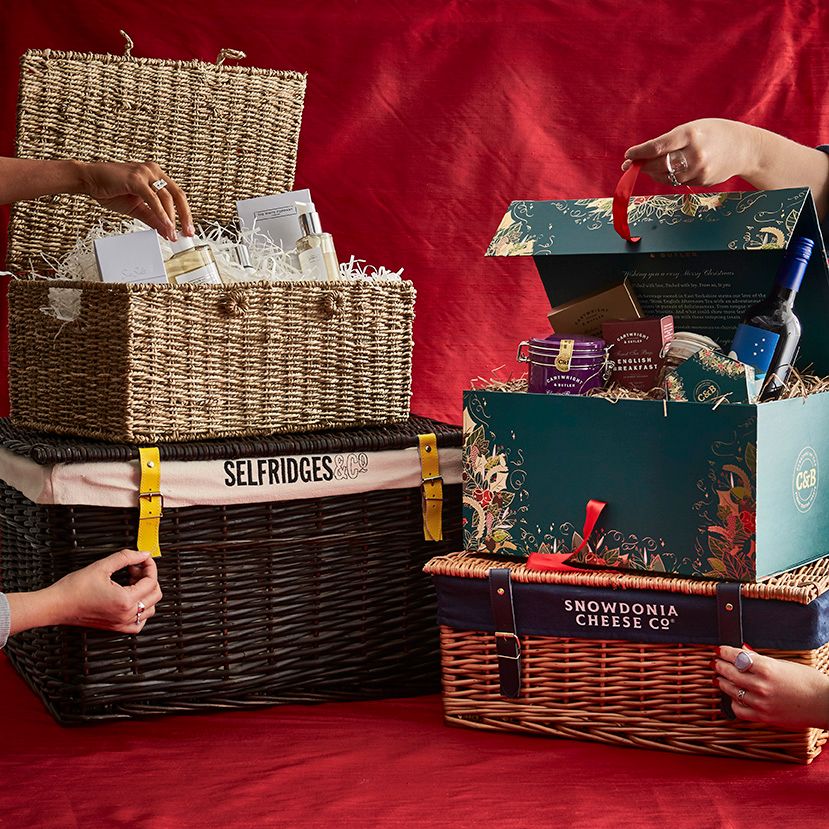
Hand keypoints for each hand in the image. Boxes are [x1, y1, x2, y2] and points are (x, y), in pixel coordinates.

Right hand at [46, 549, 162, 634]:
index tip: (143, 560)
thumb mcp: (102, 566)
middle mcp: (126, 614)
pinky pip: (138, 622)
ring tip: (131, 582)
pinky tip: (130, 599)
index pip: (151, 581)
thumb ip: (126, 557)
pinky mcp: (115, 627)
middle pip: (155, 595)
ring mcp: (121, 623)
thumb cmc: (74, 589)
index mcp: (125, 600)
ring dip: (146, 593)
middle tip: (134, 569)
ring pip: (149, 609)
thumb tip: (142, 554)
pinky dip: (140, 610)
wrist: (56, 605)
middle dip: (148, 578)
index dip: (149, 567)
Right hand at [79, 160, 193, 241]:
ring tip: (172, 233)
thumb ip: (153, 219)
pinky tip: (165, 224)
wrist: (89, 180)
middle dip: (184, 216)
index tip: (188, 229)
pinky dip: (160, 213)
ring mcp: (145, 173)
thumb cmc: (111, 190)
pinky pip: (153, 198)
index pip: (177, 196)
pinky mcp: (136, 179)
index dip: (185, 214)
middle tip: (187, 233)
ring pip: (166, 197)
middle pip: (178, 195)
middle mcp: (154, 172)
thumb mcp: (137, 209)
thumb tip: (167, 232)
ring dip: (171, 218)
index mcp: (157, 177)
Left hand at [621, 118, 758, 187]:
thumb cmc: (713, 134)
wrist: (744, 148)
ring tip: (648, 167)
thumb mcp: (693, 128)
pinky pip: (677, 182)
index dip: (640, 153)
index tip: (628, 156)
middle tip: (630, 165)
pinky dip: (667, 177)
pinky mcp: (702, 181)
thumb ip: (670, 141)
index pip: (658, 146)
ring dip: (652, 173)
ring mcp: (699, 170)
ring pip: (666, 176)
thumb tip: (643, 156)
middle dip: (642, 165)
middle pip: (659, 164)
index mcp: (690, 134)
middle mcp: (695, 153)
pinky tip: (667, 171)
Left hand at [714, 645, 828, 729]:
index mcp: (766, 668)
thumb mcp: (783, 664)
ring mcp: (761, 703)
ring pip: (731, 691)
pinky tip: (732, 698)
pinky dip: (733, 703)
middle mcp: (761, 685)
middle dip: (719, 666)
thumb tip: (743, 651)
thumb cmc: (808, 681)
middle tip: (715, 663)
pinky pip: (740, 711)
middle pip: (729, 673)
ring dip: (722, 682)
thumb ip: (760, 659)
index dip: (724, 652)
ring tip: (719, 678)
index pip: (735, 656)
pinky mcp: (764, 717)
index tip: (719, 650)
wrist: (825, 704)